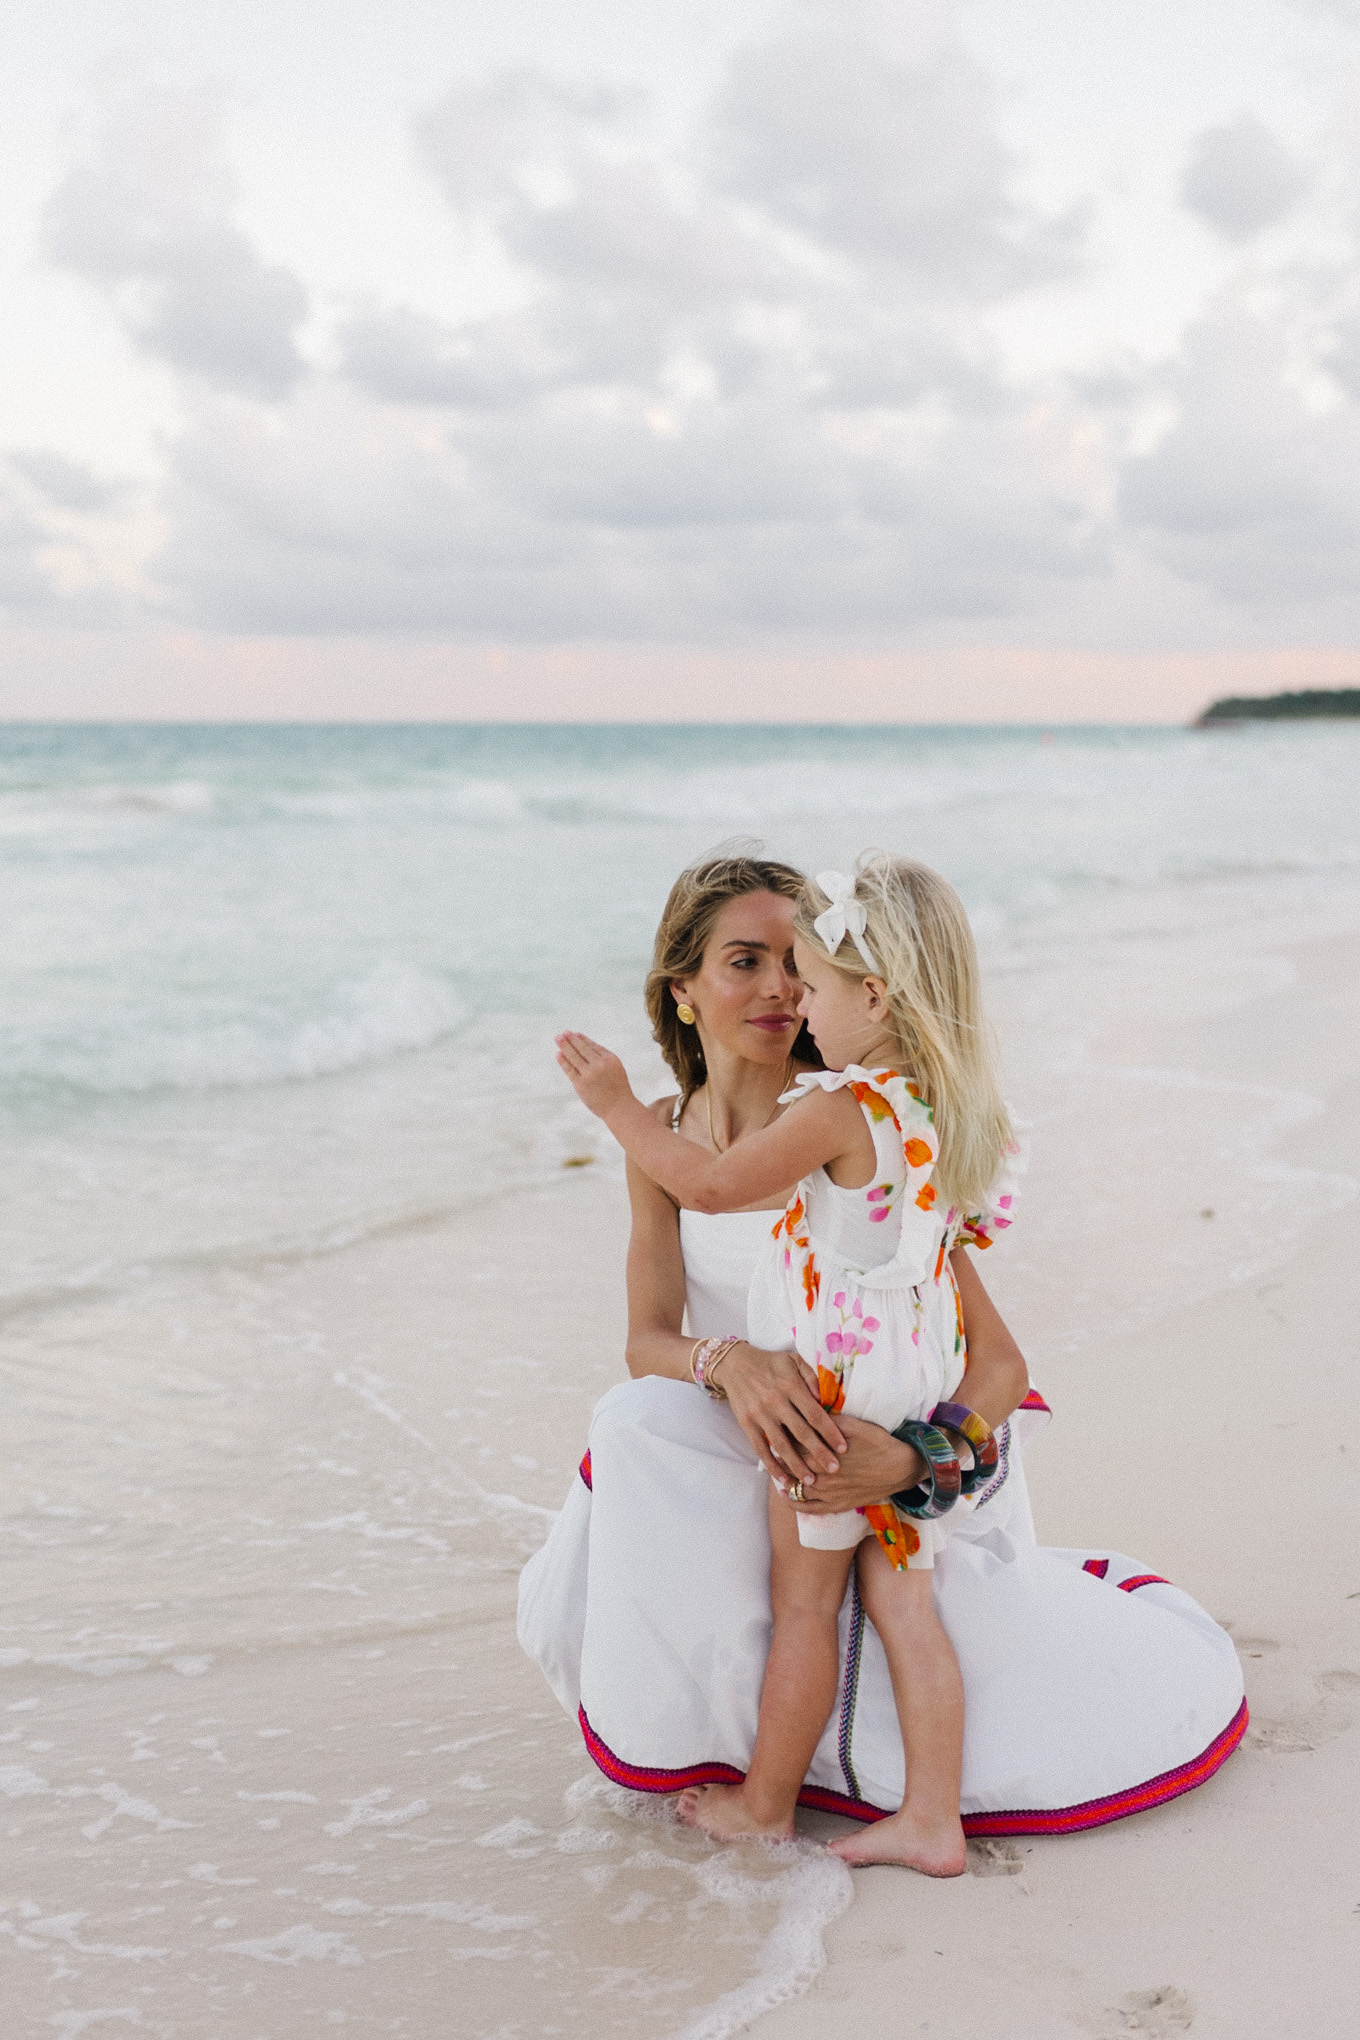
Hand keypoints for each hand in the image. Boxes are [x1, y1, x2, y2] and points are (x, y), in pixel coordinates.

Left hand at [555, 1032, 633, 1117]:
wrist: (620, 1108)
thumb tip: (585, 1047)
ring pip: (574, 1057)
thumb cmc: (618, 1088)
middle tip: (562, 1033)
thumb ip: (603, 1058)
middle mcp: (599, 1064)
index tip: (575, 1034)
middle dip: (571, 1039)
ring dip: (565, 1046)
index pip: (592, 1046)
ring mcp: (589, 1074)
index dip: (582, 1039)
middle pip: (582, 1049)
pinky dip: (563, 1061)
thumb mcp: (616, 1069)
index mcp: (610, 1058)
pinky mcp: (581, 1084)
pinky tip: (558, 1054)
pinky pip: (570, 1069)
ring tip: (558, 1038)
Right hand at [717, 1343, 847, 1483]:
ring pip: (782, 1445)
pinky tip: (784, 1478)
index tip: (843, 1448)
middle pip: (802, 1433)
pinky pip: (761, 1448)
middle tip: (834, 1470)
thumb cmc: (770, 1363)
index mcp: (791, 1386)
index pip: (815, 1414)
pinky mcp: (746, 1423)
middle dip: (820, 1453)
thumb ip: (811, 1377)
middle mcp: (776, 1402)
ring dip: (798, 1465)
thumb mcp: (793, 1360)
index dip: (830, 1433)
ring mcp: (760, 1414)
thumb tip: (823, 1399)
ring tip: (811, 1481)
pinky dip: (772, 1465)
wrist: (734, 1363)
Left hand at [783, 1414, 923, 1513]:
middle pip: (790, 1466)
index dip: (783, 1436)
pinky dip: (792, 1501)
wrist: (899, 1468)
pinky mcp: (836, 1506)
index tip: (777, 1428)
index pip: (792, 1444)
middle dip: (780, 1455)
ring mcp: (828, 1494)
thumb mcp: (852, 1424)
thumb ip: (827, 1421)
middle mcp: (821, 1476)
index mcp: (822, 1453)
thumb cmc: (877, 1442)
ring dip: (783, 1477)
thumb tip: (807, 1412)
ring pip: (795, 1487)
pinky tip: (784, 1493)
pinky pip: (808, 1508)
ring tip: (776, 1466)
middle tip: (773, 1444)